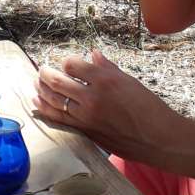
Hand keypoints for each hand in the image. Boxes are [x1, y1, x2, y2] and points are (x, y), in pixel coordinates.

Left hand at [31, 49, 188, 166]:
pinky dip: (45, 110)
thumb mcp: (129, 81)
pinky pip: (59, 119)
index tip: (67, 63)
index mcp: (105, 79)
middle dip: (46, 74)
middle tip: (41, 70)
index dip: (66, 62)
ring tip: (36, 84)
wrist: (158, 138)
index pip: (72, 65)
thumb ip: (107, 68)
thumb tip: (92, 55)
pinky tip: (37, 103)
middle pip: (58, 82)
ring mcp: (87, 116)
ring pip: (54, 101)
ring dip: (41, 91)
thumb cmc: (149, 108)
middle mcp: (92, 96)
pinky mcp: (86, 131)